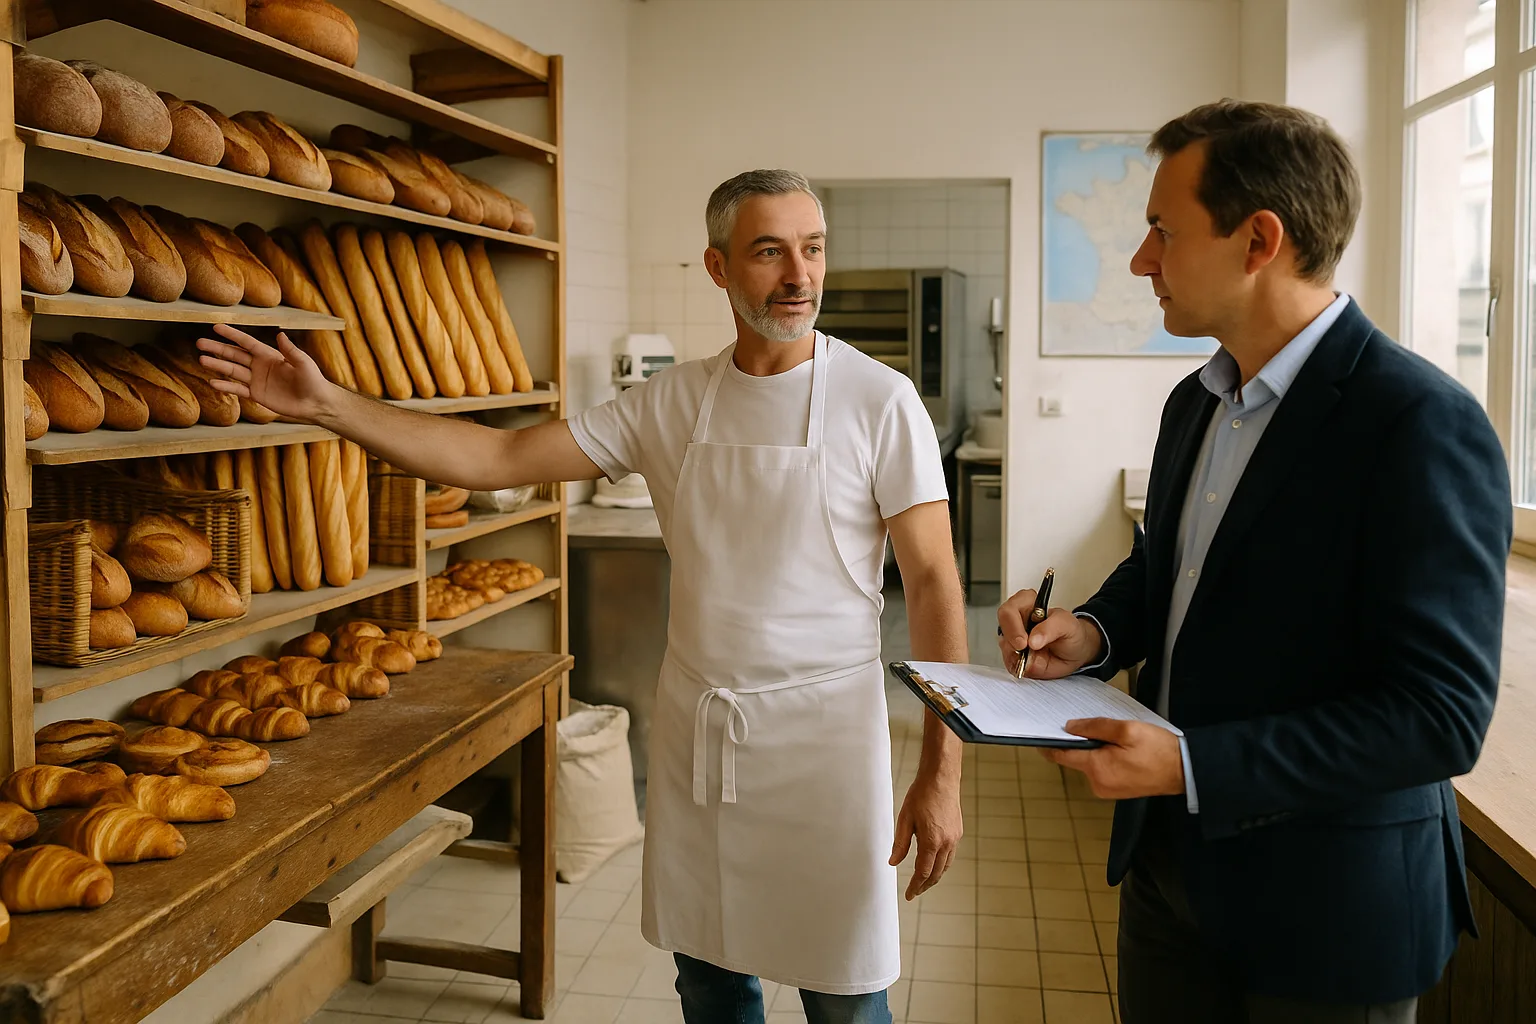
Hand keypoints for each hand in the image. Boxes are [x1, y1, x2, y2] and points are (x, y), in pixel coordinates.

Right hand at [196, 324, 333, 421]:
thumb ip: (290, 350)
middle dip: (218, 349)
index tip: (216, 327)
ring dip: (217, 365)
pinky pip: (238, 389)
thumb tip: (280, 334)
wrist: (315, 403)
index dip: (232, 335)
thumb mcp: (303, 363)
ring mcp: (257, 380)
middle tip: (199, 343)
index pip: (246, 342)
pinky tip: (213, 382)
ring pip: (233, 371)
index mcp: (270, 355)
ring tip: (201, 360)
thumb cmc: (313, 380)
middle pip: (234, 355)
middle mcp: (260, 366)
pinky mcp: (257, 395)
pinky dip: (226, 386)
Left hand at [889, 770, 962, 900]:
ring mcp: (954, 838)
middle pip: (936, 873)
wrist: (941, 778)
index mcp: (932, 841)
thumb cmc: (921, 795)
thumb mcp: (905, 819)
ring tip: (923, 882)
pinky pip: (950, 856)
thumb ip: (900, 843)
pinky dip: (942, 865)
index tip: (909, 895)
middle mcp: (946, 843)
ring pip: (945, 866)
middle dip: (925, 885)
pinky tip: (934, 863)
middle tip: (914, 892)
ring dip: (935, 877)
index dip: (915, 886)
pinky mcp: (958, 832)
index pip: (923, 872)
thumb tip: (893, 862)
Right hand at [997, 591, 1103, 677]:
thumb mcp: (1066, 624)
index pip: (1009, 609)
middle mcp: (1016, 621)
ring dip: (1016, 657)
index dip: (1013, 625)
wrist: (1076, 651)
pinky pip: (1010, 664)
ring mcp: (1013, 640)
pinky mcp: (1014, 656)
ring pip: (1004, 649)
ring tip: (1034, 659)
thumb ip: (1050, 628)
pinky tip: (1031, 664)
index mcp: (1026, 605)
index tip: (1023, 642)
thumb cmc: (1070, 632)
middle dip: (1011, 642)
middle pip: (1002, 628)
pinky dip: (1019, 667)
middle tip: (1024, 650)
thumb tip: (1033, 640)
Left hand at [1042, 719, 1184, 798]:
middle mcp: (1098, 783)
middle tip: (1101, 727)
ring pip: (1091, 762)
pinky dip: (1106, 757)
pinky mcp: (1117, 789)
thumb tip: (1071, 727)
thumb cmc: (1159, 751)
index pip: (1062, 756)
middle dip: (1083, 741)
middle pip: (1077, 758)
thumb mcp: (1127, 730)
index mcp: (1097, 769)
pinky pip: (1103, 769)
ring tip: (1119, 738)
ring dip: (1097, 749)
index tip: (1039, 735)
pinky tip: (1123, 749)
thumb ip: (1095, 727)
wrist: (1185, 771)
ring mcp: (1107, 789)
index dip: (1049, 744)